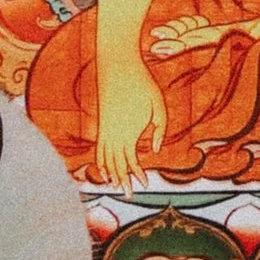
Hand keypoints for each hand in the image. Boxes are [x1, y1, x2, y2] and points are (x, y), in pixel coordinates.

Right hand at [94, 70, 165, 188]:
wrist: (118, 65)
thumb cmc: (142, 84)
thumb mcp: (159, 105)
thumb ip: (160, 129)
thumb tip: (155, 151)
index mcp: (129, 132)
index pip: (130, 162)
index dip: (137, 175)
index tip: (144, 185)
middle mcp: (113, 134)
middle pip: (116, 165)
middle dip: (123, 181)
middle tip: (130, 195)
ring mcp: (105, 129)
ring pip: (104, 159)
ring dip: (110, 174)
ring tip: (116, 187)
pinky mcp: (101, 123)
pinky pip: (98, 148)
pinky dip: (100, 161)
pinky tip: (104, 169)